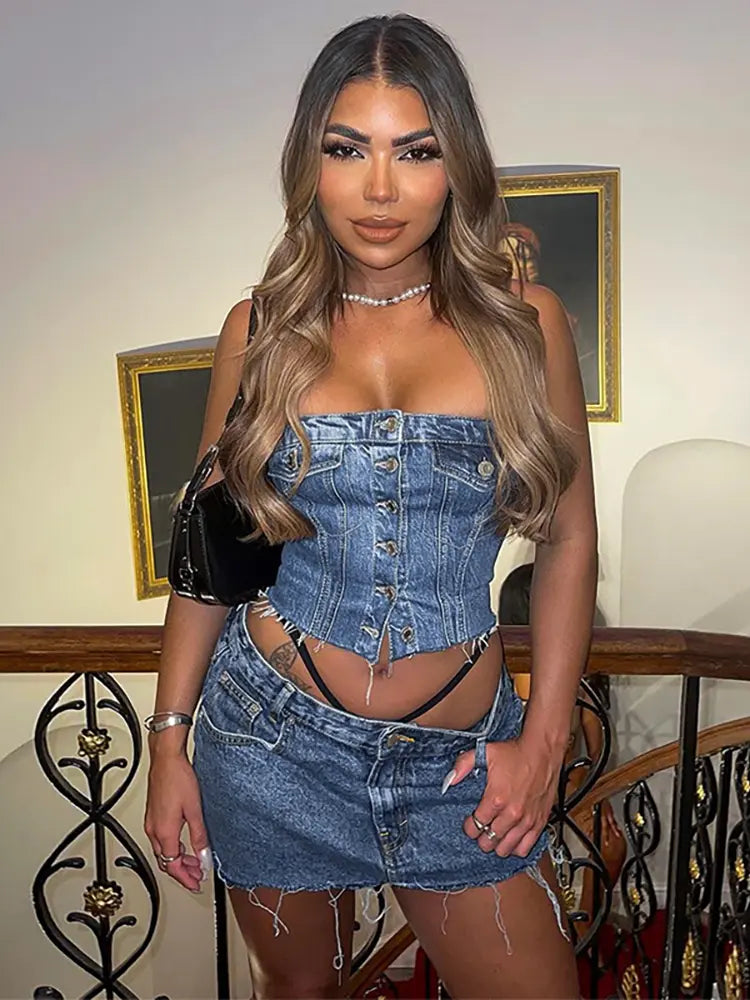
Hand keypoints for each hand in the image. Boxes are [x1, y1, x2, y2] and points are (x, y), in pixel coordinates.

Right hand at [144, 752, 211, 891]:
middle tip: (197, 876)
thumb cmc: (178, 778)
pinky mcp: (153, 815)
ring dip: (177, 860)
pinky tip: (183, 845)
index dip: (185, 878)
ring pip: (162, 851)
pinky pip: (160, 840)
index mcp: (164, 832)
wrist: (166, 759)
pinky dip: (172, 848)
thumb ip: (199, 836)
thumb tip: (203, 857)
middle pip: (166, 862)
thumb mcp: (195, 810)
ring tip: (193, 862)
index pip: (172, 866)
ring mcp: (152, 823)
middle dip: (182, 872)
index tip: (195, 884)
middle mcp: (154, 830)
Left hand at [447, 735, 562, 857]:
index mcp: (496, 799)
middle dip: (481, 837)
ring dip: (497, 845)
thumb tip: (450, 780)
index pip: (475, 826)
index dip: (469, 827)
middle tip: (481, 830)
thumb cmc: (517, 753)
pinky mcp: (540, 822)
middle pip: (489, 841)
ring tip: (494, 835)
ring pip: (506, 849)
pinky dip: (516, 847)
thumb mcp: (485, 752)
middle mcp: (511, 813)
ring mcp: (527, 820)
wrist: (543, 751)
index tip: (470, 823)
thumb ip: (463, 765)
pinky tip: (511, 839)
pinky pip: (526, 848)